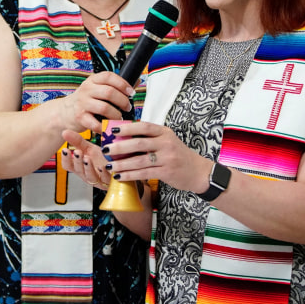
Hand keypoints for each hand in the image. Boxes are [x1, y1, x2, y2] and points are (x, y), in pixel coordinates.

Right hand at [59, 136, 112, 189]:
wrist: (120, 164)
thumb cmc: (102, 159)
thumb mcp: (89, 149)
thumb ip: (77, 141)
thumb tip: (64, 132)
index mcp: (80, 167)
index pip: (68, 166)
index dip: (65, 159)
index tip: (65, 150)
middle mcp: (87, 175)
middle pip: (78, 171)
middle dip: (77, 161)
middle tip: (78, 152)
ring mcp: (98, 180)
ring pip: (90, 177)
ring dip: (88, 168)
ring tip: (87, 158)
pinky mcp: (110, 182)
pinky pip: (105, 179)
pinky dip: (103, 173)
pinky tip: (102, 166)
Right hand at [60, 71, 133, 133]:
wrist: (65, 113)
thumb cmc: (87, 101)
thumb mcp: (98, 89)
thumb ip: (117, 86)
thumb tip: (137, 79)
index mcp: (93, 80)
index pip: (109, 76)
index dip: (122, 83)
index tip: (131, 92)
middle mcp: (86, 89)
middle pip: (109, 92)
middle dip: (123, 101)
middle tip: (127, 107)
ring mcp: (82, 103)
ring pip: (104, 108)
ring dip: (116, 115)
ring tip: (119, 118)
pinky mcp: (80, 117)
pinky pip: (96, 123)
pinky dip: (106, 127)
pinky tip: (109, 127)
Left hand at [86, 121, 211, 193]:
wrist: (198, 172)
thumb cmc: (177, 154)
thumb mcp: (166, 141)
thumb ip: (149, 138)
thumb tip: (121, 137)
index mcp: (164, 132)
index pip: (144, 127)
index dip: (127, 128)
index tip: (112, 130)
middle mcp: (166, 143)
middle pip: (139, 144)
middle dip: (119, 147)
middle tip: (105, 150)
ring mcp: (167, 158)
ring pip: (140, 161)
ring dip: (122, 164)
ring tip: (109, 165)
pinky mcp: (166, 172)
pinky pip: (144, 173)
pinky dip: (130, 175)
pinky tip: (119, 176)